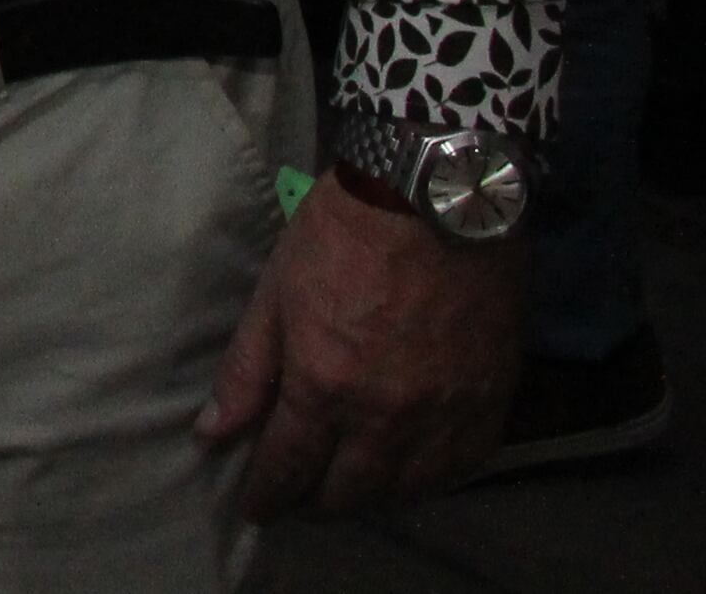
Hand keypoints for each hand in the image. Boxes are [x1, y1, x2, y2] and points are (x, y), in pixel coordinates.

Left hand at [197, 167, 521, 514]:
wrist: (436, 196)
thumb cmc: (342, 234)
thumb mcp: (275, 294)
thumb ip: (247, 371)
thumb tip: (213, 433)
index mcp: (326, 387)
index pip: (289, 468)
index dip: (267, 496)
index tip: (254, 509)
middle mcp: (388, 416)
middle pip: (348, 492)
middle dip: (315, 502)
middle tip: (297, 497)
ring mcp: (446, 414)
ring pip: (406, 491)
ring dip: (371, 497)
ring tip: (347, 488)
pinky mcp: (492, 402)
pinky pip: (460, 469)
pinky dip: (429, 481)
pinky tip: (409, 474)